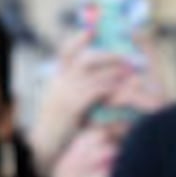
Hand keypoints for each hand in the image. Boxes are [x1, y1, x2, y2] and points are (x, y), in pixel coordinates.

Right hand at [26, 38, 152, 170]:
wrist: (46, 146)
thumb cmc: (58, 127)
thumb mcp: (62, 103)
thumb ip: (74, 90)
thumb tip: (95, 79)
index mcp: (58, 79)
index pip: (66, 52)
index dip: (78, 39)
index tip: (92, 30)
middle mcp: (60, 82)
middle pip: (85, 59)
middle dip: (107, 56)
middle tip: (125, 56)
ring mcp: (65, 93)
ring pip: (93, 73)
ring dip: (113, 70)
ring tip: (129, 70)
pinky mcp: (72, 106)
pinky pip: (95, 90)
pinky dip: (110, 86)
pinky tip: (121, 88)